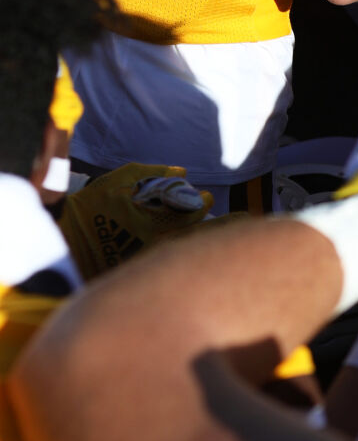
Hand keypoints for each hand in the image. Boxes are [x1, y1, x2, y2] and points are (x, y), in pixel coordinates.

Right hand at [58, 164, 210, 280]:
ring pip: (181, 245)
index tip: (207, 197)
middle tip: (204, 208)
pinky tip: (176, 238)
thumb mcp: (118, 181)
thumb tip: (181, 172)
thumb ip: (151, 173)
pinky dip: (176, 246)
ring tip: (192, 221)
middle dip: (201, 219)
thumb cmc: (93, 204)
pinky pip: (166, 257)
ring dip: (192, 233)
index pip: (188, 212)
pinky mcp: (140, 268)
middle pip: (190, 232)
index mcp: (150, 218)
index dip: (201, 204)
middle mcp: (153, 240)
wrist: (67, 238)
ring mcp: (148, 257)